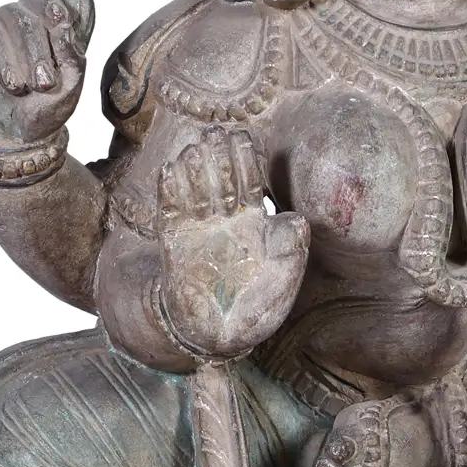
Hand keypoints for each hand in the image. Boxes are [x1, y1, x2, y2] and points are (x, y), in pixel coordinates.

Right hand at [0, 0, 93, 147]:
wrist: (10, 140)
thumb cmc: (41, 113)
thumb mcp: (67, 91)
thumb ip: (71, 58)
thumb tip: (65, 26)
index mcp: (44, 31)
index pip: (45, 6)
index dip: (49, 9)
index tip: (58, 14)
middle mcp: (16, 28)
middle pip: (19, 15)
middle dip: (31, 49)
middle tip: (41, 85)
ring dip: (2, 54)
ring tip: (14, 87)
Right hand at [156, 128, 307, 361]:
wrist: (216, 334)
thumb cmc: (255, 309)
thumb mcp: (281, 284)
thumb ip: (290, 253)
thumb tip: (297, 219)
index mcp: (253, 224)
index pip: (249, 183)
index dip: (246, 160)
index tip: (243, 137)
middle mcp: (224, 221)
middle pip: (220, 179)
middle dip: (218, 156)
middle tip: (215, 132)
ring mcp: (198, 230)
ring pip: (194, 190)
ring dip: (193, 169)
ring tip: (192, 148)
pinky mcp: (175, 243)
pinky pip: (170, 213)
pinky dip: (169, 193)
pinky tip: (170, 171)